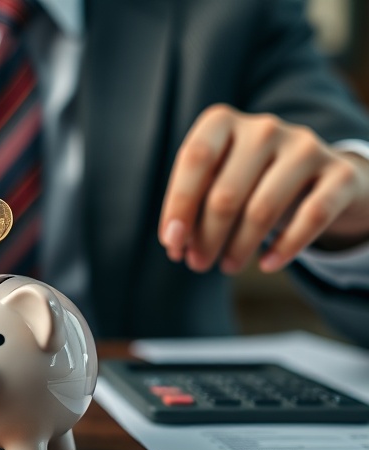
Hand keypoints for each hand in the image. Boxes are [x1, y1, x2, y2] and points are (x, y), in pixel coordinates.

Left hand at [159, 104, 368, 273]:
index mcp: (224, 122)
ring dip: (239, 246)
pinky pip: (311, 216)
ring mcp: (304, 147)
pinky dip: (286, 246)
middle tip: (198, 264)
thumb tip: (175, 243)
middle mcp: (264, 128)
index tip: (171, 243)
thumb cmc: (251, 181)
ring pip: (262, 209)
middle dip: (206, 237)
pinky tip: (267, 265)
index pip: (195, 159)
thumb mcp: (218, 180)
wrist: (322, 175)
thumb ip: (193, 204)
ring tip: (227, 266)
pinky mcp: (340, 174)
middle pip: (225, 193)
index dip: (178, 205)